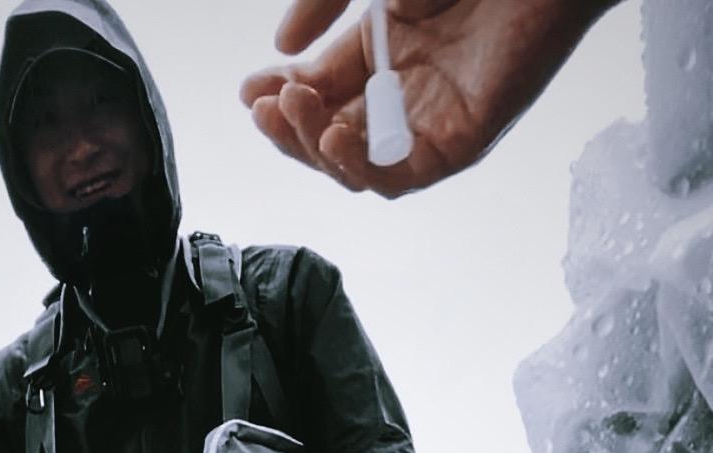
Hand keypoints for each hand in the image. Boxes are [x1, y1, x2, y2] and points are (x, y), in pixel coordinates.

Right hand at [240, 0, 620, 197]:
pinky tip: (335, 135)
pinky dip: (362, 167)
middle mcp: (406, 94)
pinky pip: (401, 176)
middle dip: (289, 129)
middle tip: (266, 106)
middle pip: (331, 139)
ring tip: (295, 111)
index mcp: (384, 54)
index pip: (319, 94)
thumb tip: (281, 52)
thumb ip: (326, 10)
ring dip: (315, 148)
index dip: (280, 98)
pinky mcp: (463, 141)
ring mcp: (433, 121)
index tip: (249, 91)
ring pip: (358, 166)